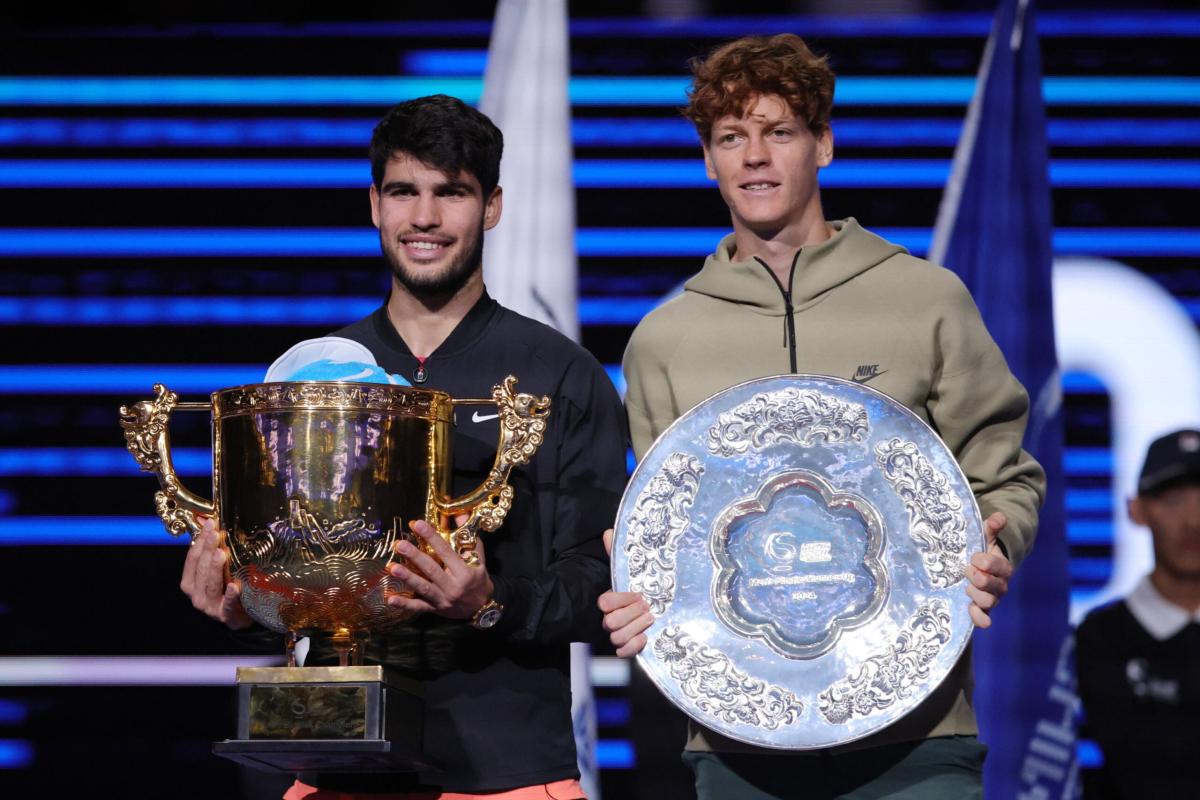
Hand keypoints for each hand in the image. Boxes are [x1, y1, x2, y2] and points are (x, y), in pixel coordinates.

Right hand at [180, 516, 252, 629]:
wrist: (240, 617)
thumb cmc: (225, 589)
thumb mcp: (217, 569)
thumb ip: (210, 548)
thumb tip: (207, 519)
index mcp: (190, 582)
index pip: (192, 558)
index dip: (200, 540)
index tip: (211, 524)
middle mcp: (196, 594)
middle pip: (201, 569)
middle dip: (208, 550)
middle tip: (217, 533)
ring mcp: (210, 606)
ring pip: (210, 585)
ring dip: (216, 568)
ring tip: (222, 553)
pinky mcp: (226, 616)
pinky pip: (227, 605)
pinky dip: (230, 595)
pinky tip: (235, 586)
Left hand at [386, 519, 493, 619]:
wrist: (482, 608)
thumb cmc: (479, 580)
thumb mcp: (480, 559)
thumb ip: (469, 538)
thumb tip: (461, 514)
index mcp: (464, 572)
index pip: (446, 552)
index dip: (431, 537)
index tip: (418, 524)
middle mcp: (453, 586)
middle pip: (432, 569)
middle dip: (415, 556)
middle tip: (400, 544)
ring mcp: (443, 599)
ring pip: (423, 588)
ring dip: (407, 577)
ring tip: (392, 567)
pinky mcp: (435, 609)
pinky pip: (418, 607)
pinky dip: (405, 604)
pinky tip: (390, 599)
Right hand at [597, 527, 652, 656]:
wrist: (655, 610)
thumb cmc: (639, 591)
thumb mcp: (630, 571)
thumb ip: (618, 553)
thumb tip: (609, 531)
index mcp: (610, 601)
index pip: (605, 602)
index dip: (621, 599)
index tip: (639, 594)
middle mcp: (610, 619)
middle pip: (610, 622)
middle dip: (631, 614)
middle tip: (648, 606)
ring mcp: (618, 635)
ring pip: (617, 638)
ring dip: (636, 628)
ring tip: (651, 619)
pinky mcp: (627, 649)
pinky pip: (622, 653)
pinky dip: (634, 646)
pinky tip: (646, 637)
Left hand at [966, 512, 1013, 628]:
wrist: (975, 567)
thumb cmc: (980, 550)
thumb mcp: (984, 537)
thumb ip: (991, 527)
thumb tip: (999, 517)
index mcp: (1002, 567)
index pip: (1000, 566)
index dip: (987, 562)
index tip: (973, 557)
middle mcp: (1000, 585)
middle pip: (995, 587)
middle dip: (980, 579)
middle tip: (966, 570)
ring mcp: (990, 598)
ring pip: (990, 602)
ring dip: (977, 595)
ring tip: (966, 587)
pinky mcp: (980, 610)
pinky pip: (983, 618)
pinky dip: (978, 618)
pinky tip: (970, 612)